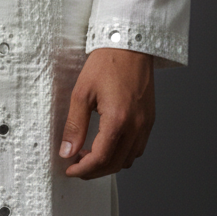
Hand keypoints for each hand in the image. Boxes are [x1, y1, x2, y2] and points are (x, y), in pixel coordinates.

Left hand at [59, 47, 154, 178]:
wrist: (129, 44)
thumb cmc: (106, 63)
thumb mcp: (82, 92)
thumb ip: (75, 125)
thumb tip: (67, 151)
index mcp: (118, 120)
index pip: (100, 159)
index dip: (83, 170)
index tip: (70, 169)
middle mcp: (136, 126)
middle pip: (115, 164)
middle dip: (94, 171)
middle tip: (77, 165)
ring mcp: (146, 124)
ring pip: (128, 159)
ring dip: (109, 163)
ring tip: (90, 154)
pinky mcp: (149, 119)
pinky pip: (138, 148)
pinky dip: (122, 153)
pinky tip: (108, 143)